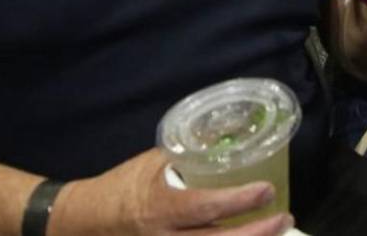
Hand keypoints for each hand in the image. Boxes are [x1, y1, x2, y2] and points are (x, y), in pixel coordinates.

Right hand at [49, 149, 289, 235]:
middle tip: (284, 218)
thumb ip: (188, 156)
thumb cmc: (121, 187)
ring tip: (277, 233)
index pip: (204, 207)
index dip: (239, 201)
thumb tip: (228, 139)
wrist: (82, 222)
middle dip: (257, 234)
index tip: (266, 190)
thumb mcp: (152, 164)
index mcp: (159, 209)